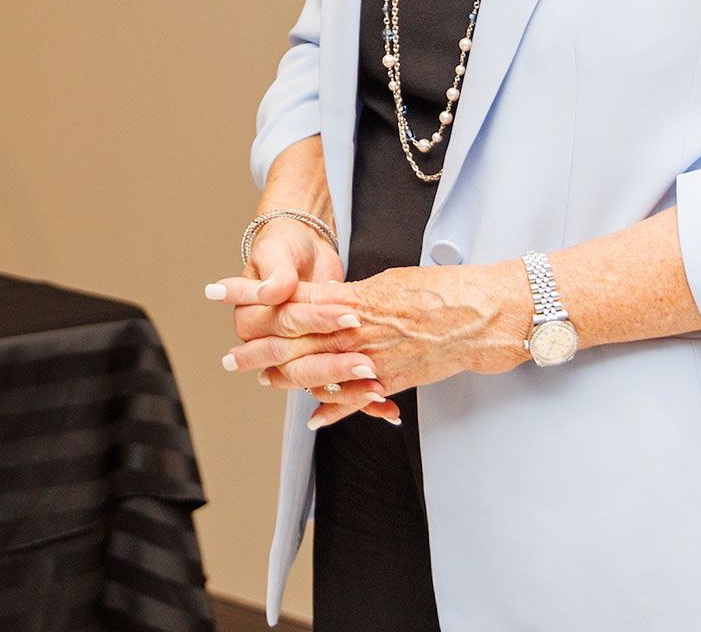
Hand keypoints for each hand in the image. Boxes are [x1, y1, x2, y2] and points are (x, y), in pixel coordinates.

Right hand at [207, 215, 399, 423]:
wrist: (301, 247)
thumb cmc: (284, 246)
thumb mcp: (276, 251)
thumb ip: (275, 272)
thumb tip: (272, 291)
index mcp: (250, 319)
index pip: (284, 327)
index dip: (316, 322)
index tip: (350, 316)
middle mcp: (267, 343)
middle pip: (297, 363)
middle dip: (334, 366)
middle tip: (366, 364)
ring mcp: (293, 355)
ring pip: (315, 381)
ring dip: (346, 390)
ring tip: (377, 389)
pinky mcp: (317, 358)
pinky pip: (334, 387)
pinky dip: (358, 398)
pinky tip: (382, 404)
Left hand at [224, 263, 530, 429]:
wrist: (482, 315)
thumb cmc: (438, 288)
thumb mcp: (387, 281)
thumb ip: (351, 296)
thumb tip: (327, 301)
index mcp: (351, 298)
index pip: (289, 296)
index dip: (251, 292)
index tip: (218, 290)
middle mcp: (354, 330)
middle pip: (292, 339)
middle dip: (256, 347)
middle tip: (229, 357)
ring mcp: (371, 359)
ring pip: (315, 372)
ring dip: (284, 378)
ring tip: (260, 380)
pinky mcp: (391, 381)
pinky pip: (353, 400)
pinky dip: (333, 409)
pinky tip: (313, 418)